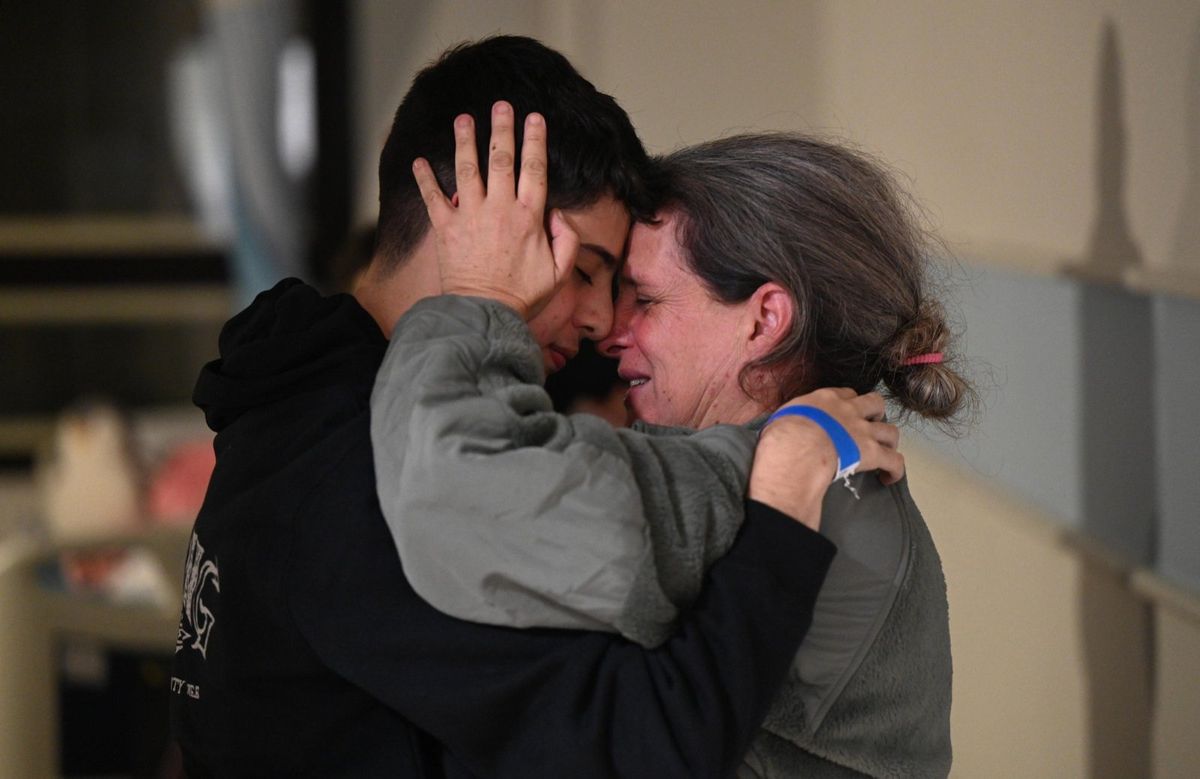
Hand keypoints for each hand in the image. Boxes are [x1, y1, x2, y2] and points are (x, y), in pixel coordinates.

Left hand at [411, 100, 579, 319]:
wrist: (484, 313)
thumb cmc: (522, 296)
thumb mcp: (558, 273)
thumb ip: (567, 241)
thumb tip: (560, 215)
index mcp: (529, 217)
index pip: (534, 169)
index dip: (536, 140)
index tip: (535, 118)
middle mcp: (499, 208)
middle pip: (501, 158)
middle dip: (502, 128)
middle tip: (501, 105)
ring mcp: (470, 216)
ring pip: (468, 168)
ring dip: (465, 140)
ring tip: (464, 118)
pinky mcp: (446, 228)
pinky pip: (432, 197)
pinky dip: (424, 178)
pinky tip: (418, 160)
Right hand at [749, 389, 903, 530]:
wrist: (798, 445)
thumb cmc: (783, 432)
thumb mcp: (783, 416)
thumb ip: (793, 417)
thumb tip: (786, 425)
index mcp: (827, 399)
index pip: (846, 394)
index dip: (850, 403)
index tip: (845, 414)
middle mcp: (850, 410)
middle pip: (876, 404)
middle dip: (876, 415)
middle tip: (869, 428)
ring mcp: (864, 431)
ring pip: (891, 431)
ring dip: (888, 441)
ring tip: (882, 452)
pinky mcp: (872, 453)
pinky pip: (894, 460)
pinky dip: (895, 469)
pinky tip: (888, 478)